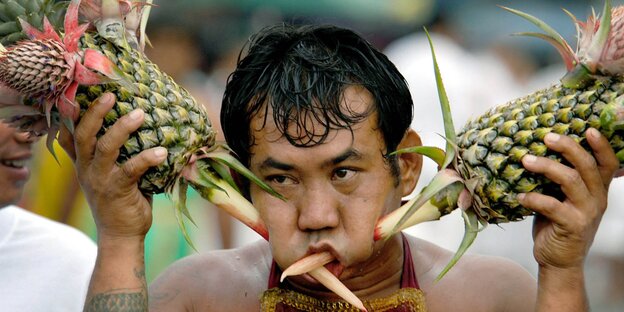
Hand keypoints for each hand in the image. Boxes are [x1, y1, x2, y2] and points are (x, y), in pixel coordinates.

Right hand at [58, 93, 166, 239]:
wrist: (121, 235)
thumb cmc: (122, 200)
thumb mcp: (112, 174)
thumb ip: (117, 154)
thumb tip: (142, 124)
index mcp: (84, 162)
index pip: (71, 133)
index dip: (73, 113)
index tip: (83, 91)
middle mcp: (87, 168)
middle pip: (84, 134)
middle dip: (96, 112)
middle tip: (110, 95)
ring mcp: (100, 179)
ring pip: (106, 147)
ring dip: (123, 128)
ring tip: (140, 114)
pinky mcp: (117, 190)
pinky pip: (131, 169)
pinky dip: (147, 158)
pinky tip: (162, 152)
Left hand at [519, 128, 618, 269]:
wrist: (559, 260)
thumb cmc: (556, 223)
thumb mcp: (563, 199)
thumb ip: (560, 180)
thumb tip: (536, 150)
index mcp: (598, 190)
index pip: (608, 164)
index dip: (602, 146)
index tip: (589, 128)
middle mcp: (597, 199)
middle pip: (587, 166)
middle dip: (567, 147)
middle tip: (546, 137)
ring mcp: (586, 213)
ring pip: (570, 180)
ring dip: (546, 167)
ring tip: (525, 160)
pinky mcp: (571, 226)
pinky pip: (551, 206)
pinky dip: (533, 198)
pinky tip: (518, 196)